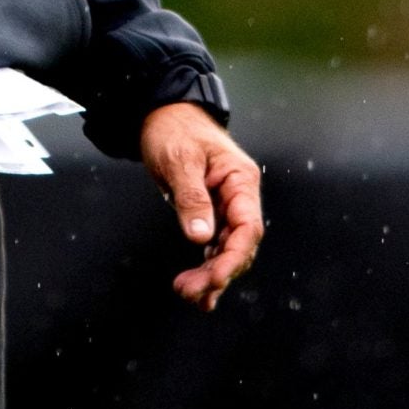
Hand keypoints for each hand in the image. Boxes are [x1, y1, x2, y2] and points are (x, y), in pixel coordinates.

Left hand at [138, 101, 263, 311]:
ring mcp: (225, 205)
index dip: (233, 258)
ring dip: (210, 274)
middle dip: (218, 272)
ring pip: (226, 248)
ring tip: (190, 295)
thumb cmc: (174, 129)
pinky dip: (206, 264)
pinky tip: (198, 287)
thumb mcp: (179, 161)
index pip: (247, 229)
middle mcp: (238, 196)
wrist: (162, 113)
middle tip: (190, 293)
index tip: (214, 279)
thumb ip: (192, 198)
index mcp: (241, 181)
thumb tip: (201, 236)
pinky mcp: (209, 210)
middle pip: (238, 244)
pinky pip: (213, 243)